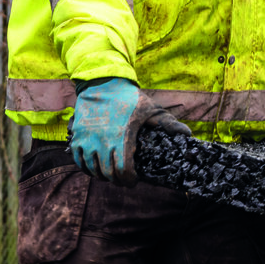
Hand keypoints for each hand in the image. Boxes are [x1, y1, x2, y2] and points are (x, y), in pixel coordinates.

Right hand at [69, 77, 191, 186]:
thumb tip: (188, 135)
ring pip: (92, 169)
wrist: (101, 83)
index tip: (134, 180)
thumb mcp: (151, 109)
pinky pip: (77, 159)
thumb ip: (168, 123)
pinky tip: (94, 168)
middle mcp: (102, 141)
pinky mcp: (76, 135)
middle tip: (124, 179)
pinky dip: (85, 167)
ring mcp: (87, 139)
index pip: (123, 170)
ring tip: (110, 174)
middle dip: (117, 180)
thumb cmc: (128, 98)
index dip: (128, 180)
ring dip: (102, 175)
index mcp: (121, 138)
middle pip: (108, 173)